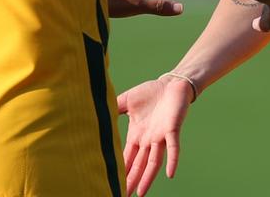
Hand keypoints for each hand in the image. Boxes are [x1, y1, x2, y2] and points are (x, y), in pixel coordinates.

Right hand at [117, 75, 195, 195]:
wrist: (171, 84)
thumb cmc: (151, 92)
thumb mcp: (127, 100)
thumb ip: (114, 107)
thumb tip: (97, 112)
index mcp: (137, 135)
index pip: (127, 157)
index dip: (121, 171)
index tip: (113, 183)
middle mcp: (148, 140)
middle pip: (138, 165)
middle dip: (131, 180)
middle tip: (124, 195)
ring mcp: (160, 136)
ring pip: (153, 162)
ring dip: (147, 177)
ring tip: (140, 193)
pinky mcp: (172, 129)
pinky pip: (173, 147)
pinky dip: (172, 160)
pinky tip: (170, 173)